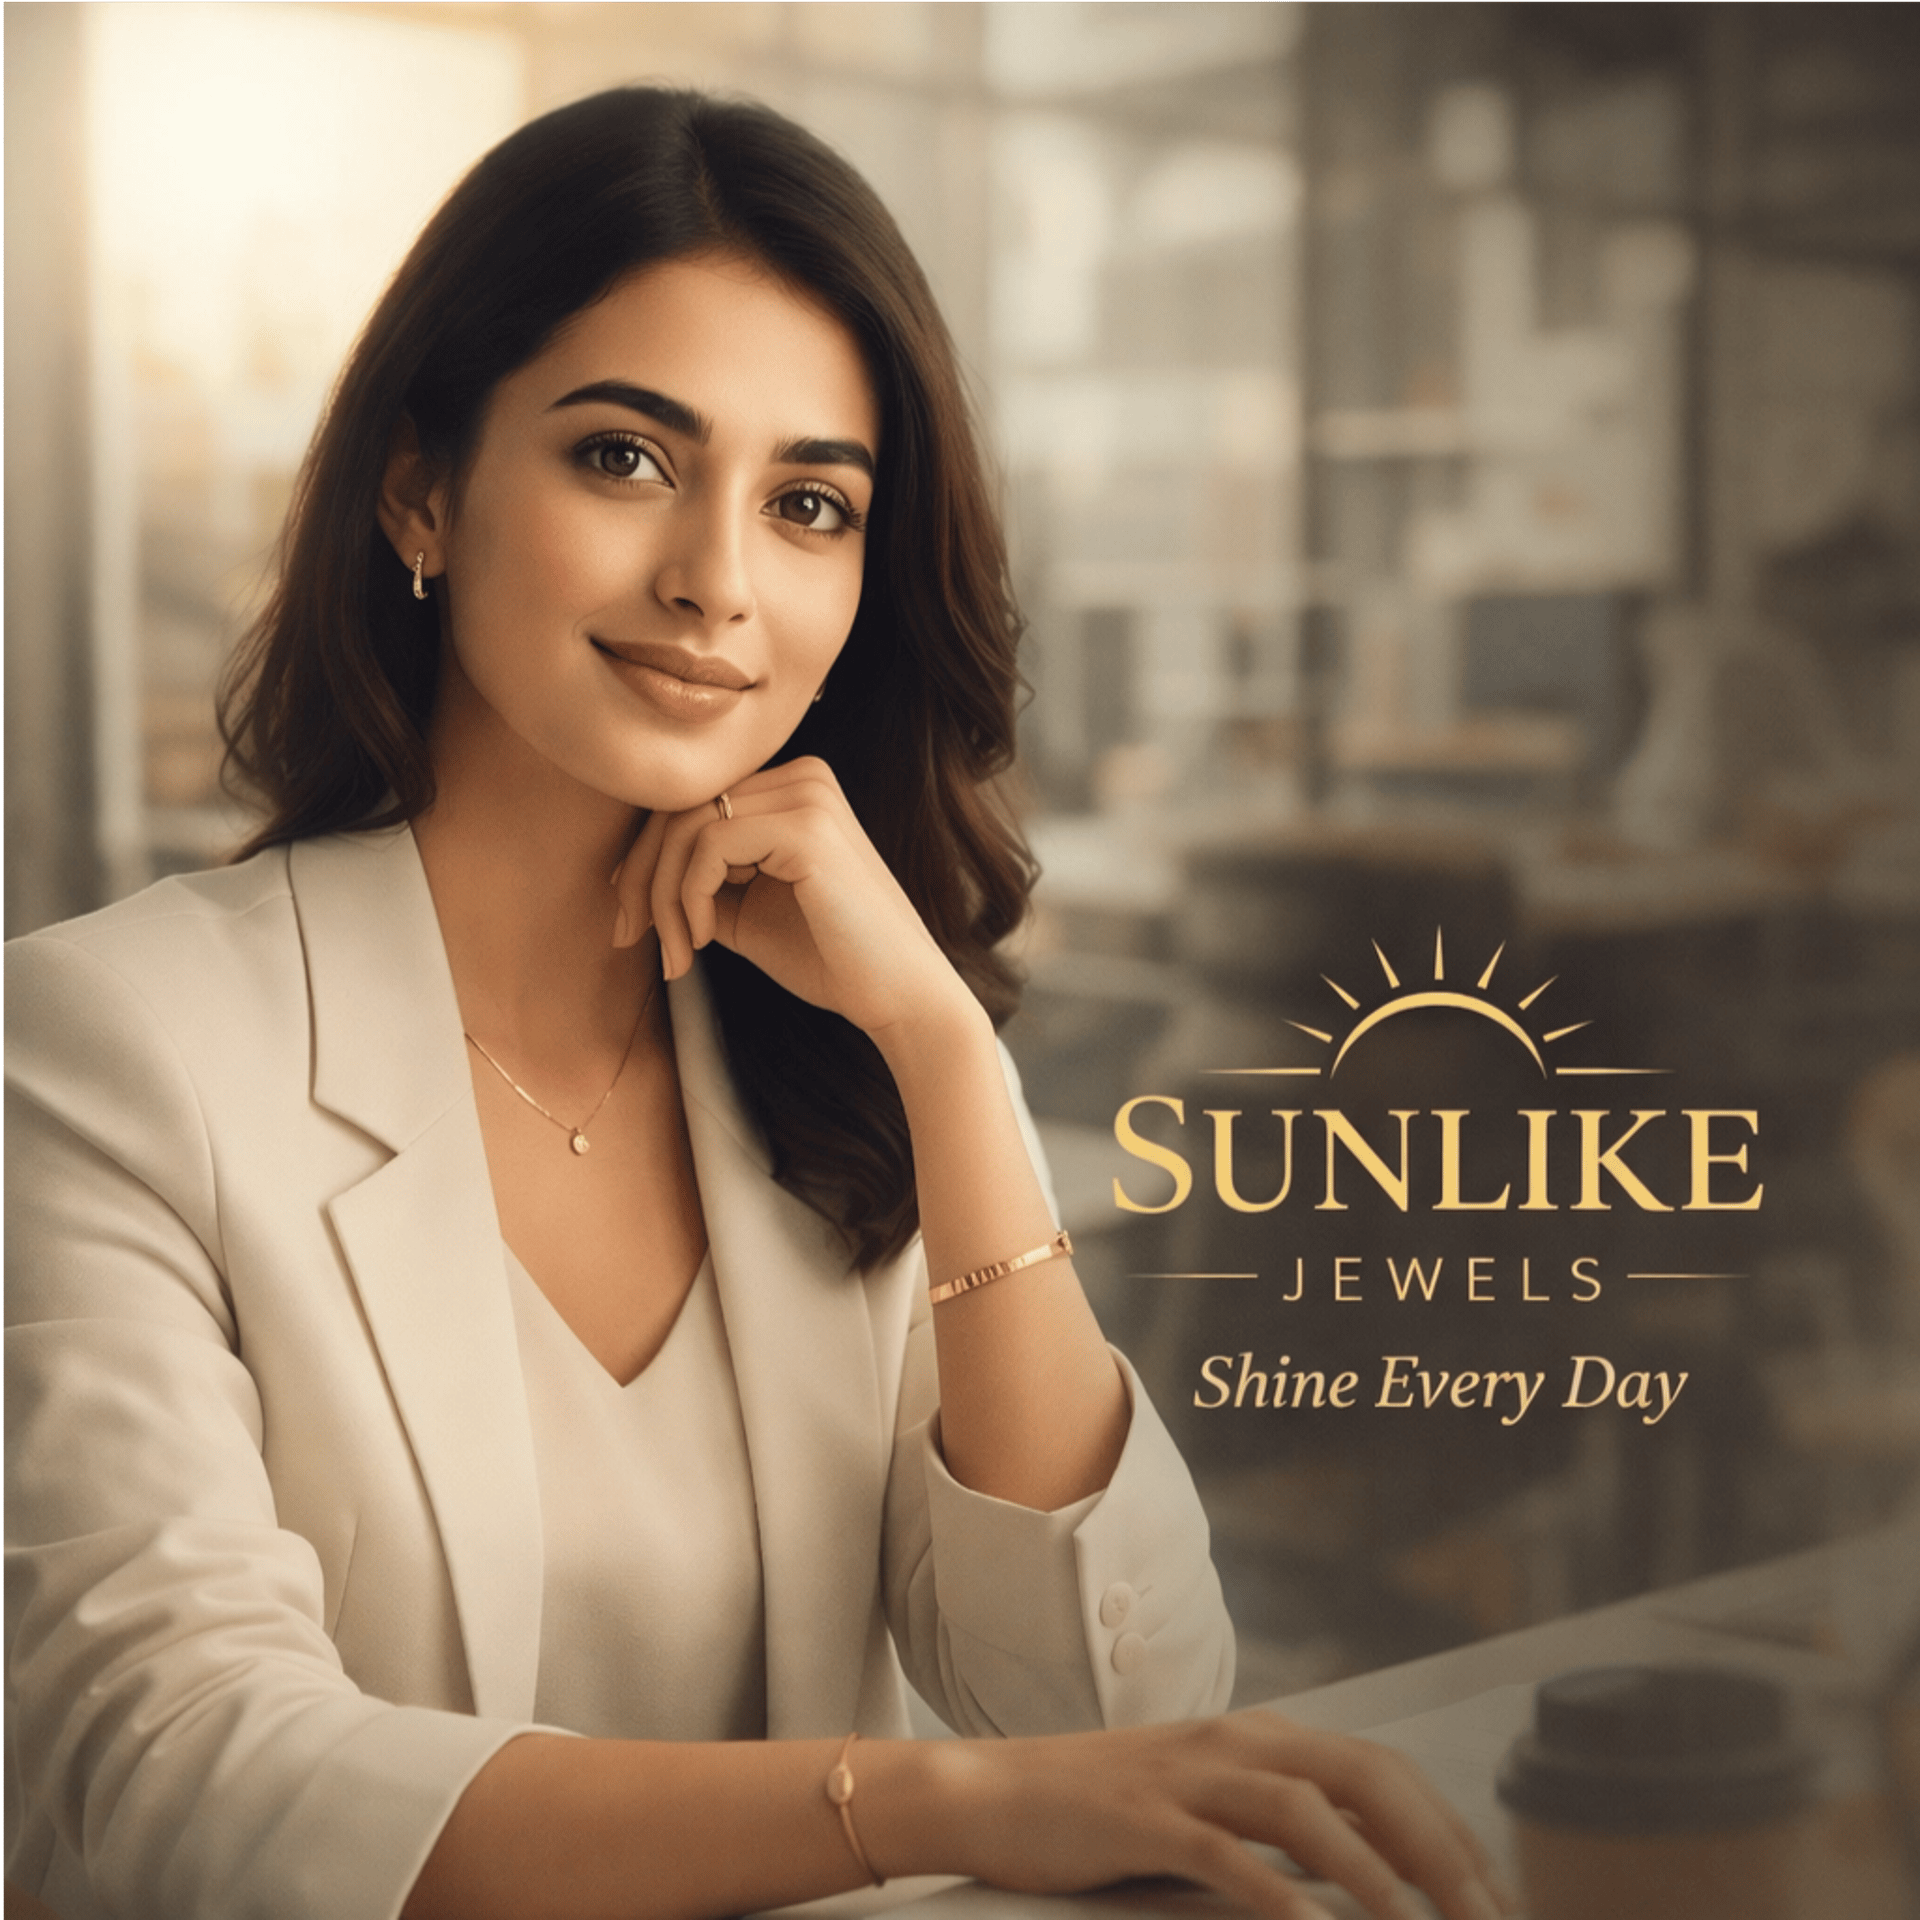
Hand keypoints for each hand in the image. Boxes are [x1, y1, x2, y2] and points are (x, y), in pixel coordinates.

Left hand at [611, 758, 973, 1040]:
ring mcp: (808, 795)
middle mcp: (803, 776)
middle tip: (628, 938)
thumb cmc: (831, 959)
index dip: (646, 861)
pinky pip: (709, 847)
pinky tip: (707, 940)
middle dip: (641, 878)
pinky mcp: (806, 826)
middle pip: (680, 807)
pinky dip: (691, 897)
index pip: (691, 803)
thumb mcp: (748, 911)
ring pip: (686, 825)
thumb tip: (633, 874)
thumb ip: (702, 881)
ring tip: (678, 954)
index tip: (631, 923)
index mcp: (793, 788)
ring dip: (663, 898)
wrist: (899, 997)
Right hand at [884, 1713, 1514, 1919]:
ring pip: (1306, 1808)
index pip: (1383, 1770)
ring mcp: (1189, 1776)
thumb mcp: (1207, 1801)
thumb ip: (1280, 1822)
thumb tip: (1369, 1864)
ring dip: (1375, 1871)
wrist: (994, 1792)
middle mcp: (1236, 1743)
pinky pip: (1224, 1853)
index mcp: (1260, 1738)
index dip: (1450, 1830)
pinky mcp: (1143, 1818)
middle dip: (1438, 1849)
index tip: (1495, 1897)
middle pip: (1365, 1777)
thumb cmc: (1102, 1809)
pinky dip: (1277, 1894)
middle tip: (1486, 1918)